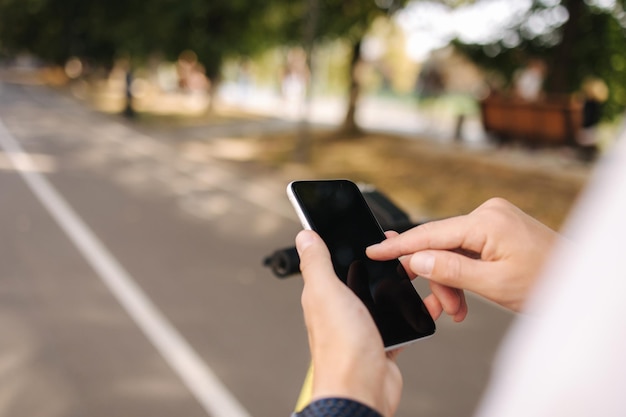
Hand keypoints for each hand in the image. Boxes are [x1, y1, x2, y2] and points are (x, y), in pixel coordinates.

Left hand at [296, 230, 402, 416]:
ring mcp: (362, 325)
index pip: (335, 260)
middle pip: (364, 276)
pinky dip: (413, 312)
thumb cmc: (340, 348)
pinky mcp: (381, 341)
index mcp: (324, 293)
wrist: (362, 390)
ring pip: (384, 297)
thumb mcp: (326, 294)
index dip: (351, 244)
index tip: (372, 233)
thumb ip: (316, 264)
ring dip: (400, 287)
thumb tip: (304, 236)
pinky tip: (423, 305)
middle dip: (384, 265)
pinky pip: (399, 320)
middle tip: (403, 254)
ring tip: (417, 274)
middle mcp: (341, 308)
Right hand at [367, 198, 560, 316]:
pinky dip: (461, 272)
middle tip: (437, 307)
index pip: (430, 233)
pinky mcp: (496, 227)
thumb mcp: (492, 284)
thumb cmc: (546, 282)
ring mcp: (493, 218)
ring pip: (452, 250)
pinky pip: (466, 249)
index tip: (374, 250)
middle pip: (440, 245)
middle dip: (436, 278)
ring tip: (458, 309)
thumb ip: (450, 269)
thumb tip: (417, 259)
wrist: (578, 281)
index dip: (399, 245)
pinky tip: (464, 294)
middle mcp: (488, 213)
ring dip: (450, 280)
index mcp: (487, 221)